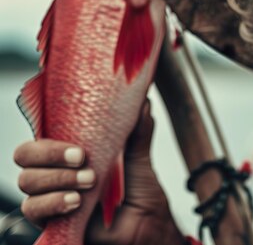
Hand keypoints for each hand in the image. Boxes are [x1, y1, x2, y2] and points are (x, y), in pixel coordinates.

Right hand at [14, 100, 185, 244]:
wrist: (147, 228)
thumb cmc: (140, 194)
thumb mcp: (140, 158)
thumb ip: (138, 131)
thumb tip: (143, 103)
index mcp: (71, 152)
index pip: (43, 136)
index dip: (52, 137)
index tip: (80, 146)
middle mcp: (57, 172)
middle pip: (26, 157)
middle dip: (51, 156)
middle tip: (82, 160)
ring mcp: (51, 196)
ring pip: (27, 182)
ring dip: (57, 180)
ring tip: (89, 183)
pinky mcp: (51, 220)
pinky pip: (33, 210)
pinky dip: (52, 203)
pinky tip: (75, 203)